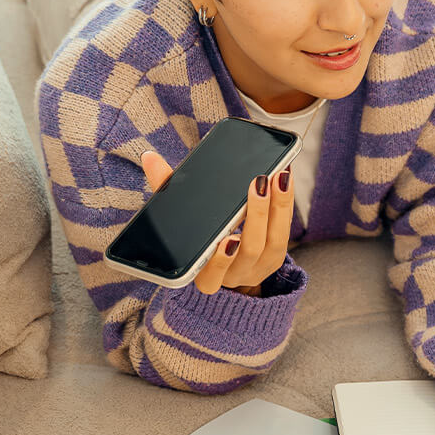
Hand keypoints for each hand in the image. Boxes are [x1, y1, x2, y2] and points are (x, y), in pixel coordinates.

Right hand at [140, 151, 292, 295]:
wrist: (226, 266)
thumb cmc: (198, 237)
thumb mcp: (179, 219)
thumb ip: (165, 189)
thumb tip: (149, 158)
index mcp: (205, 277)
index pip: (211, 276)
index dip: (220, 261)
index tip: (226, 240)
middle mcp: (233, 277)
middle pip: (249, 251)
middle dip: (256, 216)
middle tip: (257, 184)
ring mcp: (257, 269)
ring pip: (272, 243)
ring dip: (277, 208)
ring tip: (276, 177)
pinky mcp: (275, 258)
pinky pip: (284, 234)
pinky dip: (285, 208)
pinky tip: (284, 182)